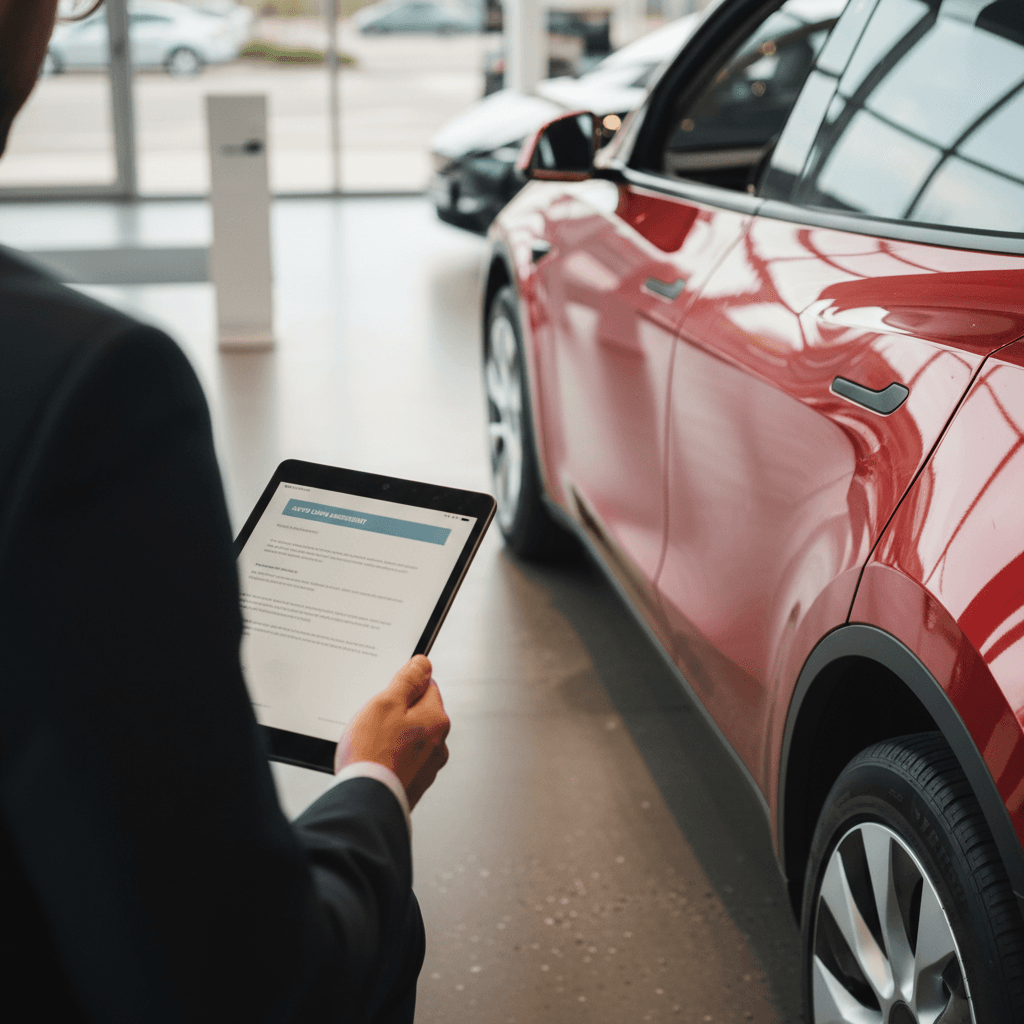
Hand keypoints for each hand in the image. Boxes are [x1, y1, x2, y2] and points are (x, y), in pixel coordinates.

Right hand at [335, 655, 450, 809]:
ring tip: (371, 745)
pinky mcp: (414, 784)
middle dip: (397, 714)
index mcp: (437, 720)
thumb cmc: (373, 754)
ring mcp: (427, 767)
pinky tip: (374, 762)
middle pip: (418, 714)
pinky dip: (390, 759)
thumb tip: (424, 663)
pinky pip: (402, 761)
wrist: (365, 803)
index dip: (404, 687)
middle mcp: (439, 744)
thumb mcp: (386, 703)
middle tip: (374, 721)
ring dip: (393, 738)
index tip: (388, 693)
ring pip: (409, 738)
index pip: (428, 687)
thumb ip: (408, 680)